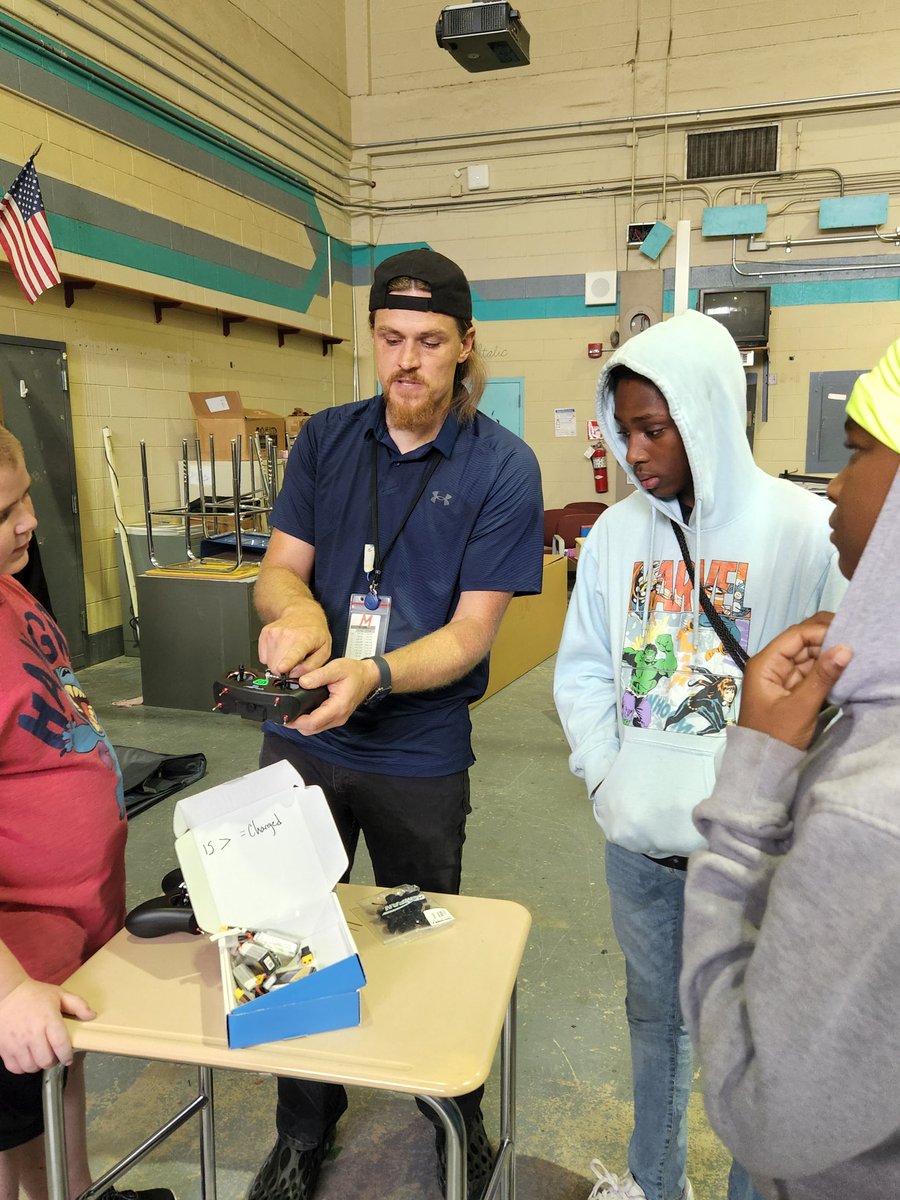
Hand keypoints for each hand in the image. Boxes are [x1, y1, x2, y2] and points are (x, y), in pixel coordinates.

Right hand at [0, 978, 94, 1072]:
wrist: (6, 994)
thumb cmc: (34, 994)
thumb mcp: (59, 994)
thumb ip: (78, 1005)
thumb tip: (92, 1015)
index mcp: (48, 1020)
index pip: (61, 1045)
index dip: (67, 1055)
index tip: (68, 1057)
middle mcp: (32, 1033)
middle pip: (46, 1060)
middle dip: (54, 1061)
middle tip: (54, 1055)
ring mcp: (16, 1042)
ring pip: (31, 1067)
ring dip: (38, 1065)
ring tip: (41, 1056)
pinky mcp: (4, 1048)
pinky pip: (15, 1068)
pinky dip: (22, 1067)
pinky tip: (27, 1057)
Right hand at [258, 607, 331, 677]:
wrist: (303, 614)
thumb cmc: (314, 632)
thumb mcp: (323, 651)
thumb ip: (311, 667)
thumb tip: (294, 675)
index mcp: (304, 640)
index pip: (292, 654)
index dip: (286, 663)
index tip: (282, 668)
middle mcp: (286, 635)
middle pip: (276, 665)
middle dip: (284, 670)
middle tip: (295, 661)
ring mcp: (273, 633)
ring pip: (269, 663)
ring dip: (278, 662)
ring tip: (289, 652)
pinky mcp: (265, 633)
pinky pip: (263, 657)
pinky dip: (272, 656)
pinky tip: (281, 648)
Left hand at [283, 657, 379, 734]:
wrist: (368, 676)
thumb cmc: (355, 672)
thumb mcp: (336, 668)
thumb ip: (318, 675)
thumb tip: (302, 682)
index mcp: (338, 707)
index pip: (313, 722)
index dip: (296, 722)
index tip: (284, 716)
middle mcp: (338, 717)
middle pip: (311, 729)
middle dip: (295, 724)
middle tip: (283, 714)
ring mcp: (337, 719)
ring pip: (314, 729)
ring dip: (301, 724)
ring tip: (290, 712)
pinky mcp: (336, 717)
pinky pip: (319, 725)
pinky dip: (308, 721)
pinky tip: (301, 711)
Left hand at [738, 612, 851, 749]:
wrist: (763, 765)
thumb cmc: (776, 735)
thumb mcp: (801, 707)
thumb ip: (823, 677)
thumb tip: (846, 648)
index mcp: (766, 663)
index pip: (796, 635)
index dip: (821, 632)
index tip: (849, 636)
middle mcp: (772, 665)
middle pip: (802, 643)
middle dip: (828, 641)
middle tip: (856, 643)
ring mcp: (782, 678)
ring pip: (809, 657)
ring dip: (829, 656)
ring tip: (855, 656)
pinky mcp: (792, 690)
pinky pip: (811, 673)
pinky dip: (826, 672)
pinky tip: (845, 671)